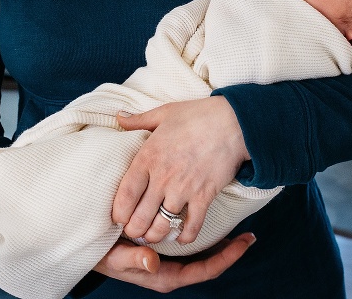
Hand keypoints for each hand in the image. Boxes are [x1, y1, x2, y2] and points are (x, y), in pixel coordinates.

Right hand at [93, 233, 255, 292]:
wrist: (88, 249)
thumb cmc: (102, 257)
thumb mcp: (115, 258)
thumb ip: (134, 260)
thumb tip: (153, 262)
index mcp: (166, 277)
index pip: (206, 270)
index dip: (228, 257)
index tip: (245, 241)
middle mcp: (172, 270)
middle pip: (209, 263)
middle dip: (229, 249)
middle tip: (248, 233)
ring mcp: (169, 261)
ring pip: (202, 254)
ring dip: (219, 241)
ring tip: (236, 226)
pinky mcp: (165, 250)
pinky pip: (190, 245)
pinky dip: (202, 233)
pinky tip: (209, 219)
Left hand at [112, 96, 249, 243]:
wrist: (233, 122)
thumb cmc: (197, 115)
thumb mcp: (163, 113)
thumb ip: (138, 120)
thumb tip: (119, 116)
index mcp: (148, 157)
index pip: (125, 194)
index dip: (119, 212)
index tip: (118, 218)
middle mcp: (162, 177)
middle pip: (140, 216)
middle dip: (134, 230)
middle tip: (134, 232)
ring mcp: (184, 189)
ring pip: (163, 226)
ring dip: (156, 236)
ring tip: (153, 236)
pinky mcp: (204, 196)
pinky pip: (192, 226)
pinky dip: (185, 237)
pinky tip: (181, 237)